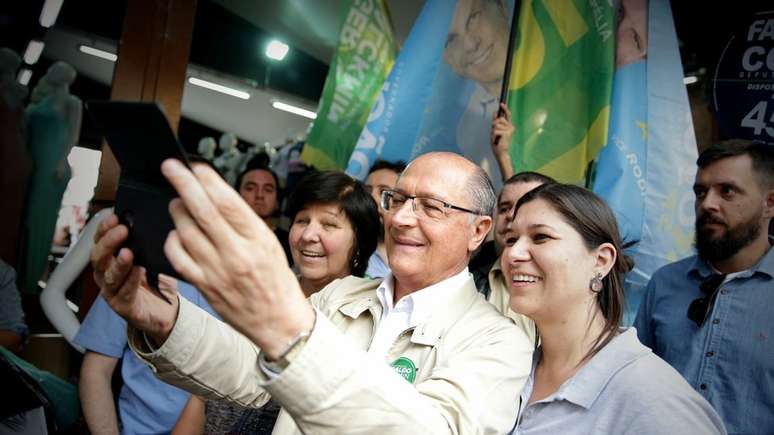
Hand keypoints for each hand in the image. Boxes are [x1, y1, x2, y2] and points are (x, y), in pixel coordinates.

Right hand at [90, 214, 178, 343]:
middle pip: (98, 257)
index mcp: (109, 259)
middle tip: (122, 230)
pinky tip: (139, 270)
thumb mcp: (151, 257)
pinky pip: (125, 291)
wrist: (166, 310)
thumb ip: (146, 243)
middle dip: (108, 242)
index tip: (114, 216)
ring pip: (109, 275)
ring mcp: (112, 291)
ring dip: (118, 262)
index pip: (100, 240)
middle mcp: (105, 274)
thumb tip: (149, 221)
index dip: (104, 228)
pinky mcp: (122, 306)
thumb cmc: (156, 280)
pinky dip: (131, 280)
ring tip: (127, 252)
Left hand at [161, 159, 313, 359]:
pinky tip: (177, 233)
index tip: (196, 166)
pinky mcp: (204, 286)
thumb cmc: (276, 280)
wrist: (279, 321)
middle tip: (170, 166)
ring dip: (177, 211)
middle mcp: (237, 253)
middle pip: (203, 211)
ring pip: (186, 231)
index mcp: (258, 239)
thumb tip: (216, 195)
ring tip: (177, 201)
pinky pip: (179, 257)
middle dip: (184, 184)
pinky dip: (173, 240)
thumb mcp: (269, 244)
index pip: (229, 202)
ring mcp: (218, 271)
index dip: (209, 181)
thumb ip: (244, 222)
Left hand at [491, 103, 514, 157]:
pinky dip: (494, 135)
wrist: (500, 152)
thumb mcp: (495, 130)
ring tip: (497, 138)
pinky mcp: (507, 133)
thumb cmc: (498, 142)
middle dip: (494, 125)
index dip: (505, 108)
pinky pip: (495, 130)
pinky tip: (498, 140)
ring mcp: (510, 129)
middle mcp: (511, 126)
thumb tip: (495, 112)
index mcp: (508, 125)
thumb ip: (496, 121)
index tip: (502, 103)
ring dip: (493, 131)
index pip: (507, 115)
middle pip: (499, 119)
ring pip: (496, 125)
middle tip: (496, 134)